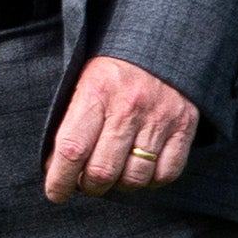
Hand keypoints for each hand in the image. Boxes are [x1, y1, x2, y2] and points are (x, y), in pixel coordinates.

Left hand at [43, 54, 199, 204]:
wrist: (161, 43)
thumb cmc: (112, 70)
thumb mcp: (83, 81)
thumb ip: (70, 121)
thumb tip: (53, 166)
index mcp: (96, 92)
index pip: (72, 149)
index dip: (60, 179)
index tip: (56, 193)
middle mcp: (129, 107)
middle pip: (103, 170)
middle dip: (89, 186)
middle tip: (85, 183)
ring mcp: (160, 118)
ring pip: (135, 177)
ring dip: (119, 186)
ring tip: (112, 176)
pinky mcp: (184, 126)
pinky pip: (166, 173)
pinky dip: (150, 181)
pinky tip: (139, 170)